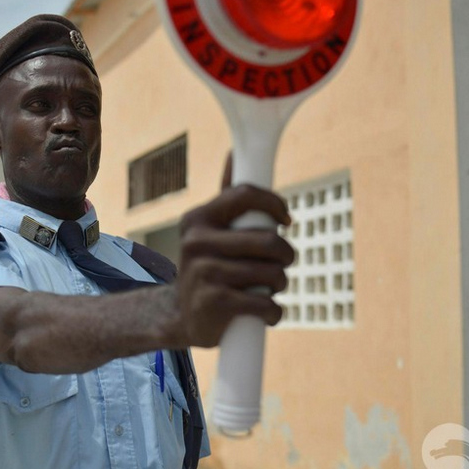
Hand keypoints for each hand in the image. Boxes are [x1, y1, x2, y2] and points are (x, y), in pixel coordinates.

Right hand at [173, 181, 293, 347]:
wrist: (181, 316)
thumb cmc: (209, 265)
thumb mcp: (211, 229)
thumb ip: (227, 195)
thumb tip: (235, 151)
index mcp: (198, 218)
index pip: (246, 195)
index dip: (275, 204)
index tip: (287, 220)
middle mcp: (196, 241)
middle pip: (269, 241)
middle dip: (287, 255)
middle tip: (282, 263)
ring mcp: (204, 273)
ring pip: (272, 274)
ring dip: (280, 284)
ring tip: (271, 287)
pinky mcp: (215, 304)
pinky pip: (265, 304)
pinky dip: (274, 311)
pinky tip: (267, 311)